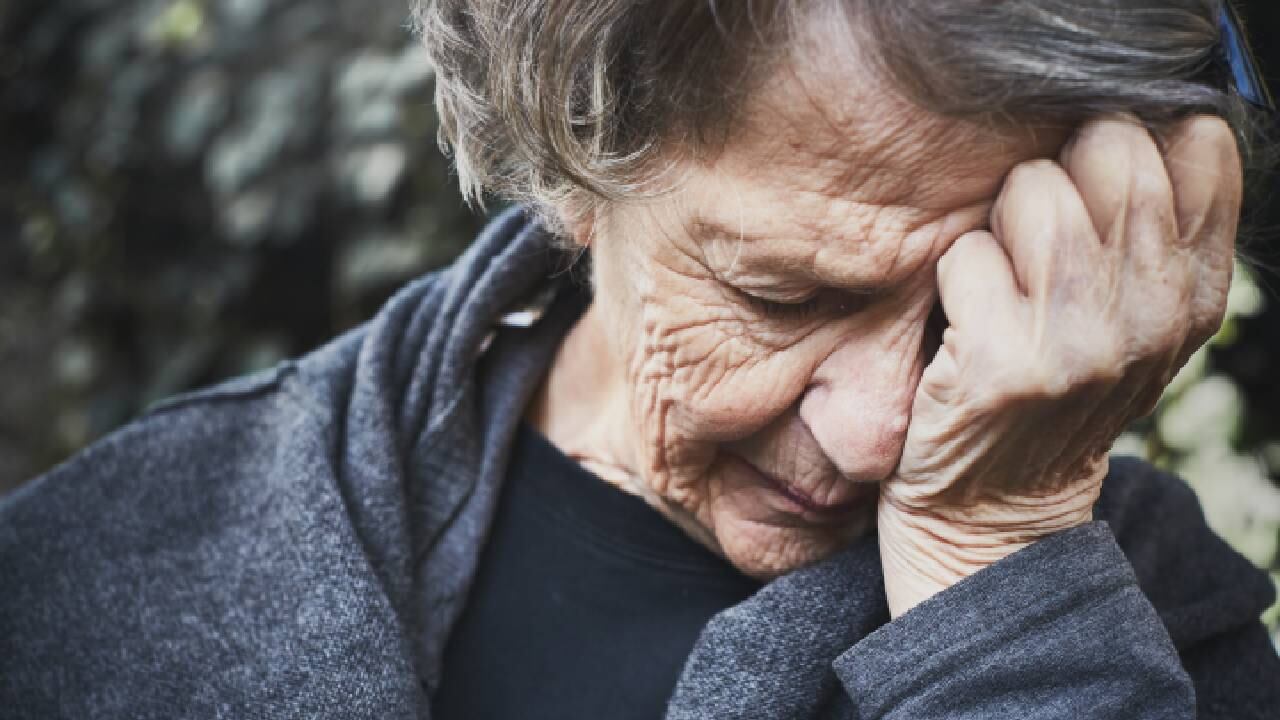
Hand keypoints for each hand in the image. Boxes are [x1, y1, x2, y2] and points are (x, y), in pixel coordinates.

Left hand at [878, 115, 1242, 617]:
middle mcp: (1156, 313)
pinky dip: (951, 275)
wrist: (992, 517)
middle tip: (1028, 236)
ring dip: (998, 221)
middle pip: (1110, 145)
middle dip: (1052, 170)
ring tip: (996, 277)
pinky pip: (966, 253)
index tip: (1091, 192)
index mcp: (1197, 292)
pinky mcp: (1007, 366)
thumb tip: (1136, 115)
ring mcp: (1083, 342)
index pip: (1198, 141)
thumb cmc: (1049, 398)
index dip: (1129, 142)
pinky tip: (961, 322)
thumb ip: (1149, 232)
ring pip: (1033, 189)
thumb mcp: (1130, 324)